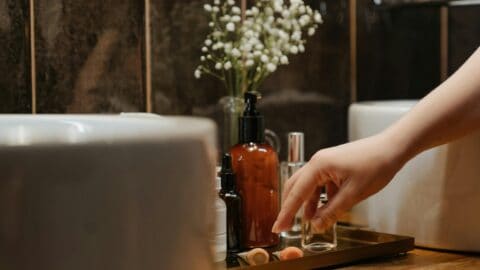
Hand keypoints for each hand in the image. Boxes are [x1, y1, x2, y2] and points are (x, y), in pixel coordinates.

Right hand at [272, 133, 406, 232]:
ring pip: (308, 186)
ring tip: (309, 221)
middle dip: (290, 207)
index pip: (296, 193)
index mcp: (319, 166)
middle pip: (296, 187)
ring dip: (307, 203)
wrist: (392, 148)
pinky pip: (320, 183)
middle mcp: (317, 162)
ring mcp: (325, 162)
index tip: (278, 226)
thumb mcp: (353, 193)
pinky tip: (325, 208)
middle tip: (285, 225)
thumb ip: (333, 211)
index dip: (286, 212)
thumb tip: (316, 226)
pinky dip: (320, 197)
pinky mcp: (333, 165)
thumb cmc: (375, 164)